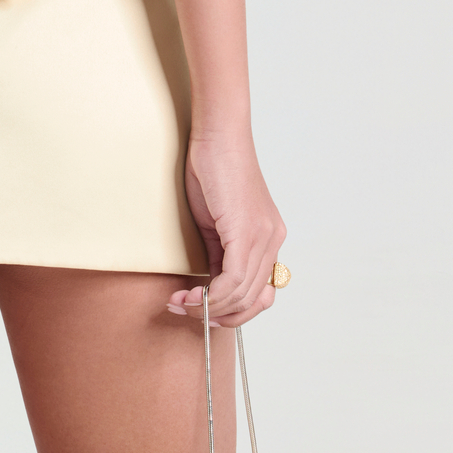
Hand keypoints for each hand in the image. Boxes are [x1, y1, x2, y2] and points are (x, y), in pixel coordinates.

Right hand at [168, 133, 285, 329]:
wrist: (217, 136)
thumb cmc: (214, 169)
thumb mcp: (217, 220)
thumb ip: (220, 252)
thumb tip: (211, 284)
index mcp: (269, 238)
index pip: (261, 293)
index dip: (233, 311)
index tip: (203, 312)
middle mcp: (274, 241)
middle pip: (253, 301)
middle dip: (217, 315)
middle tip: (184, 311)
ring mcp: (264, 238)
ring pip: (242, 296)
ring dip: (207, 308)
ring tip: (179, 303)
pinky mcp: (248, 233)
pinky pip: (233, 281)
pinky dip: (210, 297)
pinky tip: (189, 296)